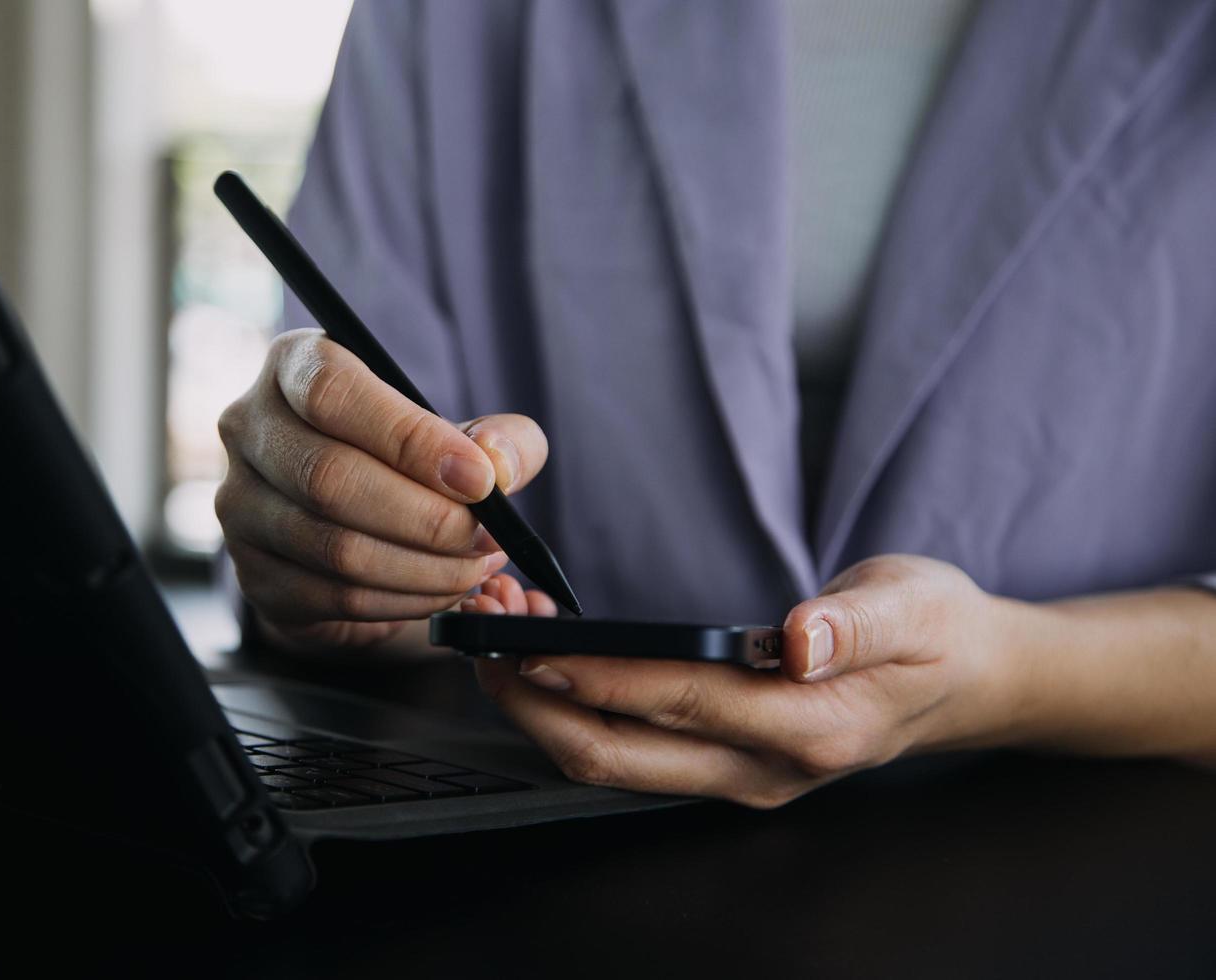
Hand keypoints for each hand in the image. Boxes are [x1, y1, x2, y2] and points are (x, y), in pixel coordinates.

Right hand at [215, 329, 547, 650]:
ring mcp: (240, 507)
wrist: (345, 524)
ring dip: (424, 567)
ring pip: (336, 547)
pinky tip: (442, 589)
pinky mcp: (255, 575)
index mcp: (293, 366)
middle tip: (487, 536)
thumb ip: (497, 440)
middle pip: (330, 477)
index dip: (409, 438)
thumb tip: (499, 465)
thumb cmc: (403, 461)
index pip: (332, 392)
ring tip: (475, 563)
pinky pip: (336, 596)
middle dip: (427, 517)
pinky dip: (405, 600)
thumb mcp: (456, 433)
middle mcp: (249, 429)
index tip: (480, 478)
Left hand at [471, 555, 1020, 806]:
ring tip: (504, 639)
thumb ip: (856, 624)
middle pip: (616, 753)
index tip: (531, 640)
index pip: (674, 700)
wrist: (969, 683)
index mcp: (809, 727)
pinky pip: (632, 749)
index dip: (594, 673)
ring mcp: (740, 776)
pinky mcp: (726, 765)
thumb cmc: (938, 635)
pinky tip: (554, 661)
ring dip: (547, 706)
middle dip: (537, 698)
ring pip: (613, 759)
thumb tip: (799, 637)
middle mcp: (763, 768)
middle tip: (487, 635)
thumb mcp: (914, 607)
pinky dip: (579, 708)